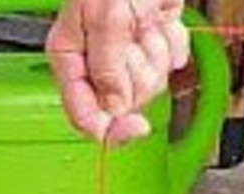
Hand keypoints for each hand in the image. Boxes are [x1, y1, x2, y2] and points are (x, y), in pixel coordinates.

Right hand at [46, 0, 191, 141]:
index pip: (82, 112)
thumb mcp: (107, 15)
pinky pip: (172, 61)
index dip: (108, 127)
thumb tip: (113, 107)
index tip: (134, 127)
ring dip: (158, 52)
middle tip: (135, 39)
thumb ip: (107, 65)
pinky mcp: (153, 41)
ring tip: (148, 21)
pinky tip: (163, 19)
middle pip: (122, 101)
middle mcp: (96, 58)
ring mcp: (126, 51)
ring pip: (151, 82)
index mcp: (69, 54)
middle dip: (138, 70)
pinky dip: (174, 40)